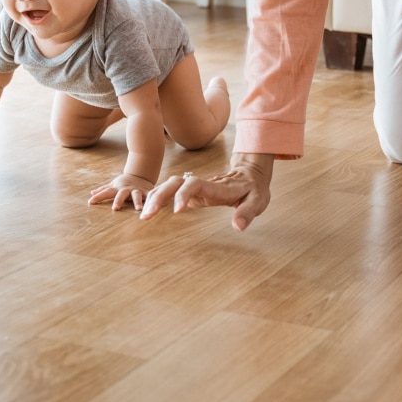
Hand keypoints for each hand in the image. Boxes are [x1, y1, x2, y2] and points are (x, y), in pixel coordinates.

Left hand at [88, 172, 156, 210]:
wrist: (141, 175)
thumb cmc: (124, 183)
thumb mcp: (114, 185)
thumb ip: (103, 190)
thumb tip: (91, 193)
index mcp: (117, 189)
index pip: (106, 192)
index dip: (98, 196)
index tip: (90, 202)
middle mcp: (126, 190)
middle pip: (121, 194)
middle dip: (118, 200)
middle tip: (115, 208)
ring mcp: (137, 191)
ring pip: (137, 196)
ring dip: (137, 202)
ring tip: (139, 210)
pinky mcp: (147, 192)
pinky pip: (151, 196)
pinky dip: (155, 200)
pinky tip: (160, 206)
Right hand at [139, 152, 273, 230]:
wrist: (251, 175)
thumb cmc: (253, 190)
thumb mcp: (257, 201)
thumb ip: (247, 212)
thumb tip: (238, 227)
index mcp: (216, 187)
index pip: (194, 184)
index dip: (183, 194)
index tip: (177, 211)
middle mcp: (202, 185)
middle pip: (175, 183)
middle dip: (160, 196)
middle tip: (147, 215)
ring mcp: (195, 189)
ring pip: (169, 186)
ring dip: (155, 197)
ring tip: (144, 215)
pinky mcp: (192, 195)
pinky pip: (171, 193)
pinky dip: (158, 199)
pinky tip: (148, 209)